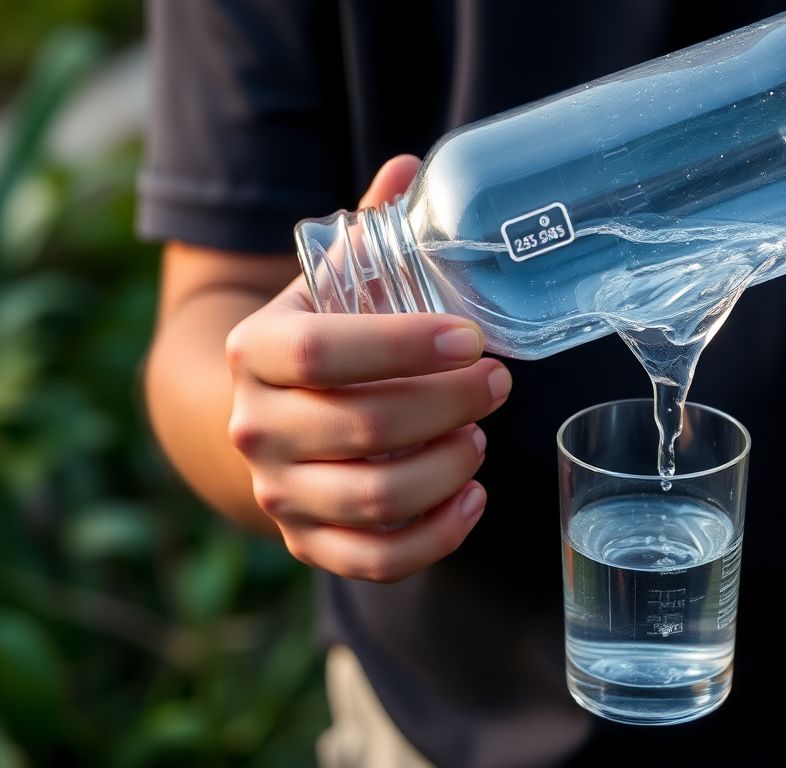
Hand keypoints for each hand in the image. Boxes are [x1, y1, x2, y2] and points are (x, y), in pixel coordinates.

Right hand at [224, 156, 512, 581]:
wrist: (266, 414)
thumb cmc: (322, 340)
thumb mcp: (335, 283)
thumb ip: (371, 231)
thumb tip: (412, 165)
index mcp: (255, 349)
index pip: (322, 351)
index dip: (403, 346)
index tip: (470, 337)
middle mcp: (255, 426)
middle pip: (362, 427)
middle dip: (448, 404)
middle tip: (498, 382)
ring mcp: (279, 492)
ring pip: (375, 499)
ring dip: (448, 467)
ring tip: (482, 436)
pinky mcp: (308, 543)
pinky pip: (377, 559)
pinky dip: (437, 536)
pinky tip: (474, 497)